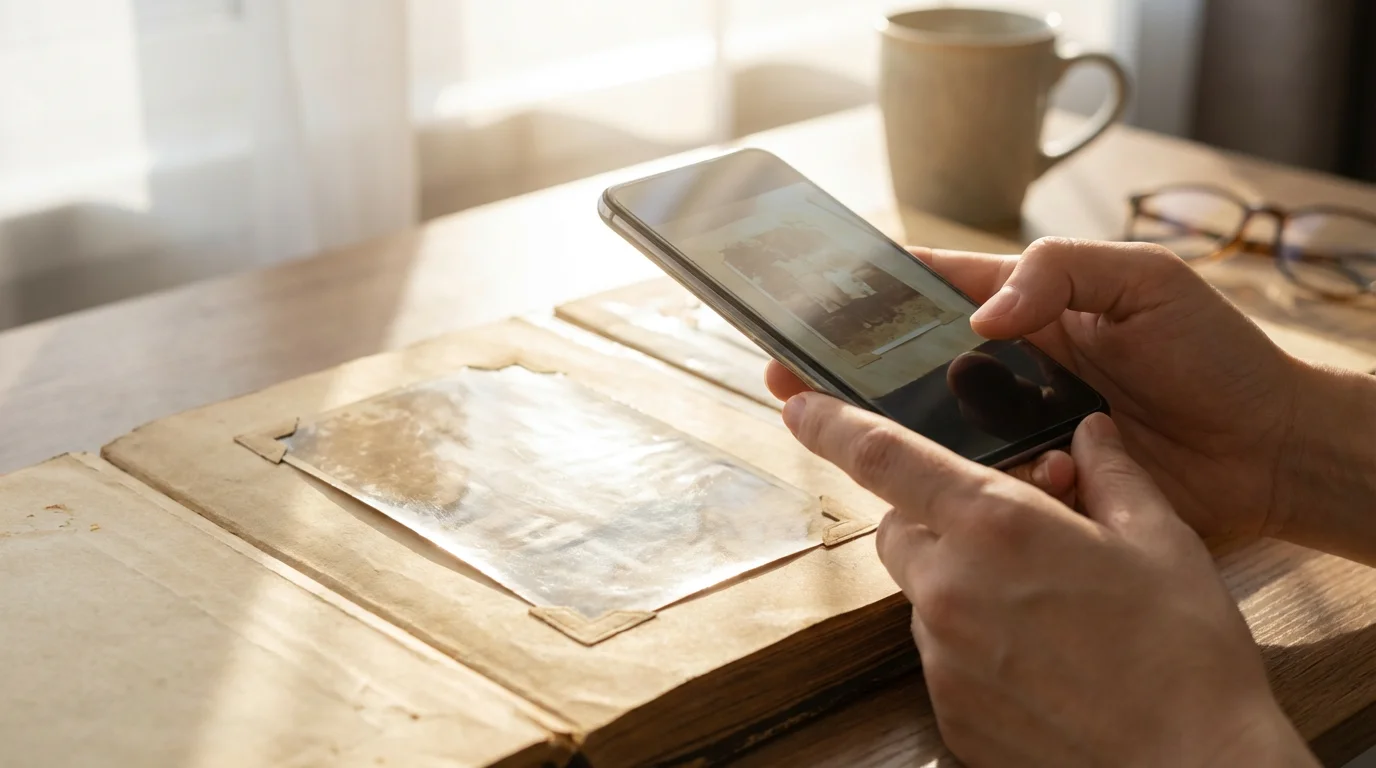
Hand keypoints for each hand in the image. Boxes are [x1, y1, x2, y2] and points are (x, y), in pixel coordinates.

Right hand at [768, 238, 1304, 541]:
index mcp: (1028, 308)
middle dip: (844, 372)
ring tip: (841, 434)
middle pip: (907, 367)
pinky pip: (977, 487)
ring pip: (932, 433)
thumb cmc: (1216, 354)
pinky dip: (963, 488)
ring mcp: (1017, 429)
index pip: (929, 289)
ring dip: (893, 436)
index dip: (865, 294)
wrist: (1269, 452)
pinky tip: (959, 488)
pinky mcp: (1034, 485)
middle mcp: (1008, 368)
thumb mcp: (1145, 282)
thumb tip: (982, 316)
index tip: (807, 301)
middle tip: (788, 378)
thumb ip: (1062, 273)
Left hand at [782, 393, 1315, 766]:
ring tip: (1039, 605)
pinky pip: (940, 653)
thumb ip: (1111, 473)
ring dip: (957, 581)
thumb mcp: (1160, 540)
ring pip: (921, 592)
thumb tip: (1089, 431)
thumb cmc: (1185, 654)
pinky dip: (972, 641)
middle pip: (897, 528)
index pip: (882, 457)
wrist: (1193, 767)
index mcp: (995, 526)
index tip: (796, 403)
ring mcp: (942, 656)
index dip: (830, 423)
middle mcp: (950, 586)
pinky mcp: (948, 709)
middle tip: (1005, 532)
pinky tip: (1036, 656)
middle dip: (933, 516)